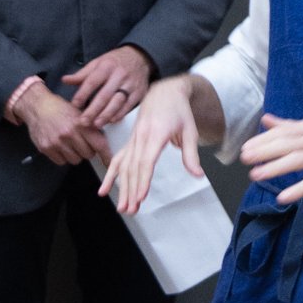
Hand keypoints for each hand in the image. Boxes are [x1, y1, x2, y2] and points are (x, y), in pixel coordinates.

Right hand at [17, 80, 110, 171]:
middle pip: (88, 155)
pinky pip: (61, 162)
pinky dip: (62, 157)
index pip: (99, 144)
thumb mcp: (79, 112)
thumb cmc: (60, 108)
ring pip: (75, 160)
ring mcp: (57, 142)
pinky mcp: (46, 148)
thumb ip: (90, 127)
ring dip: (75, 154)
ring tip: (69, 142)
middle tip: (81, 141)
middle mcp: (69, 134)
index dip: (106, 156)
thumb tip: (103, 144)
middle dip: (87, 150)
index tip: (110, 164)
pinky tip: (60, 145)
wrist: (37, 105)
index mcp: (81, 123)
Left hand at [64, 43, 153, 130]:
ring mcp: (130, 84)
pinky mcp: (139, 92)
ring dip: (106, 115)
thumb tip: (64, 80)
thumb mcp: (98, 62)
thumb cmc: (114, 62)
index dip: (82, 94)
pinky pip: (129, 105)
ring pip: (117, 102)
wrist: (139, 57)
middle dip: (93, 110)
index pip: (92, 81)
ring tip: (96, 124)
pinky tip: (112, 121)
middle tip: (83, 121)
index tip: (74, 105)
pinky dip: (120, 114)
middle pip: (104, 95)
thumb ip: (82, 74)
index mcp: (106, 66)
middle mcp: (119, 75)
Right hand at [100, 77, 201, 216]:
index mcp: (155, 133)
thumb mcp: (190, 130)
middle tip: (131, 210)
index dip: (143, 179)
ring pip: (123, 166)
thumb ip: (191, 154)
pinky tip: (104, 190)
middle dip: (131, 190)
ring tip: (122, 207)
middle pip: (133, 168)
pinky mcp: (130, 141)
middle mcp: (140, 137)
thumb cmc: (179, 111)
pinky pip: (117, 159)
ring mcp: (133, 139)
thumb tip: (198, 175)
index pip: (146, 160)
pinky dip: (110, 175)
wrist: (164, 92)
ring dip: (121, 188)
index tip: (140, 196)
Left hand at [238, 116, 302, 206]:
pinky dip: (298, 189)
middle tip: (244, 159)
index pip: (283, 132)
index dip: (263, 139)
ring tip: (256, 175)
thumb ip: (290, 124)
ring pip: (297, 160)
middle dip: (264, 151)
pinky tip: (283, 196)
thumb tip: (266, 120)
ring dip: (275, 168)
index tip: (245, 147)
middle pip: (287, 144)